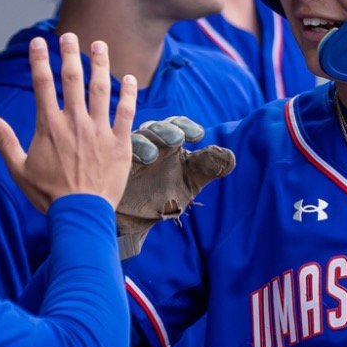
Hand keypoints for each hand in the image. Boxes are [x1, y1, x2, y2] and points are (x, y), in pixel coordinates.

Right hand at [0, 33, 137, 211]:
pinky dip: (129, 94)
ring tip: (99, 45)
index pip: (43, 84)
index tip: (39, 42)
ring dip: (99, 64)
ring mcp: (99, 131)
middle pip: (72, 79)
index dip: (39, 60)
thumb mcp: (19, 169)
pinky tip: (130, 79)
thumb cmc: (48, 194)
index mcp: (49, 126)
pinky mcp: (119, 143)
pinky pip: (126, 112)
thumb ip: (4, 141)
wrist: (81, 214)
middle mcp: (75, 122)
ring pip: (101, 89)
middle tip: (69, 36)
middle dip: (69, 54)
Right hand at [118, 116, 236, 257]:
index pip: (177, 125)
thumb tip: (230, 156)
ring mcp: (131, 152)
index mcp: (169, 142)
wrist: (138, 220)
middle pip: (156, 127)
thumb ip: (210, 168)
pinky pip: (120, 154)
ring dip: (146, 142)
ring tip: (154, 155)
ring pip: (136, 137)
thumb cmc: (165, 196)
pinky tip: (139, 162)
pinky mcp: (116, 165)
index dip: (187, 126)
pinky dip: (129, 155)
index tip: (198, 136)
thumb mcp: (191, 182)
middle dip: (166, 130)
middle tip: (177, 139)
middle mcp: (150, 142)